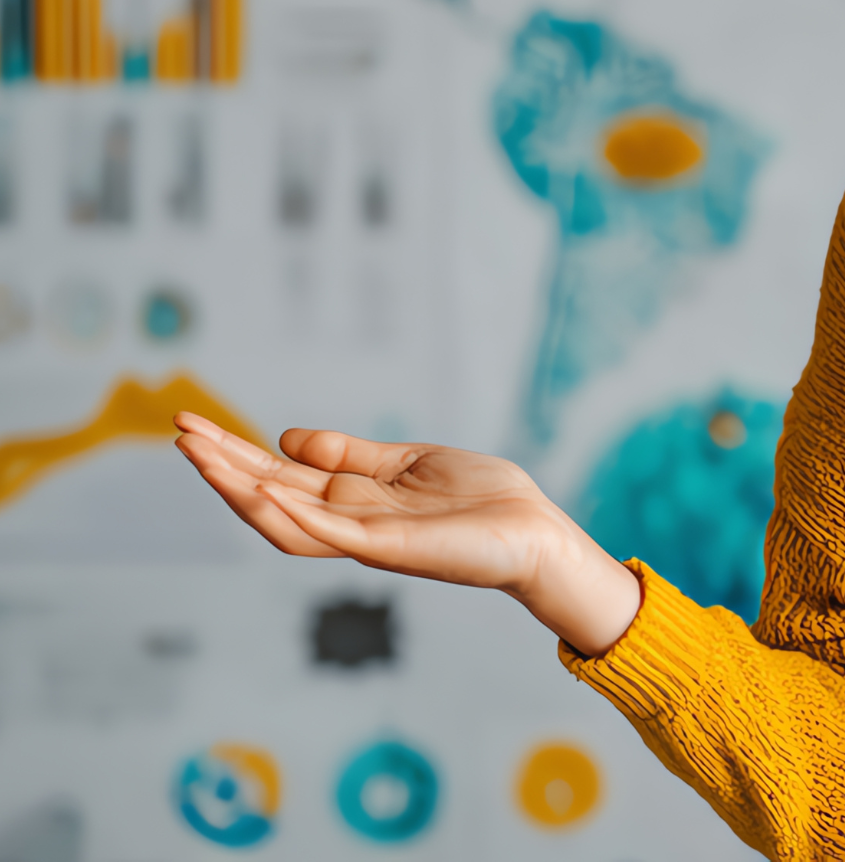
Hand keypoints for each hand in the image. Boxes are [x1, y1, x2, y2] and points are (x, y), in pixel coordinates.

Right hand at [173, 411, 642, 654]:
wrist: (535, 531)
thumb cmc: (481, 501)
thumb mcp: (408, 462)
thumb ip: (350, 455)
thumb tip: (287, 439)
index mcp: (352, 501)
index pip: (279, 478)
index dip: (237, 455)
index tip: (196, 426)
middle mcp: (348, 523)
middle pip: (268, 497)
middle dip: (222, 466)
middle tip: (179, 431)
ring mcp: (365, 539)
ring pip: (285, 520)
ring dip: (240, 489)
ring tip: (202, 456)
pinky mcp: (390, 548)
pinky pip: (332, 533)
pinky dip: (295, 514)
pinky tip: (263, 490)